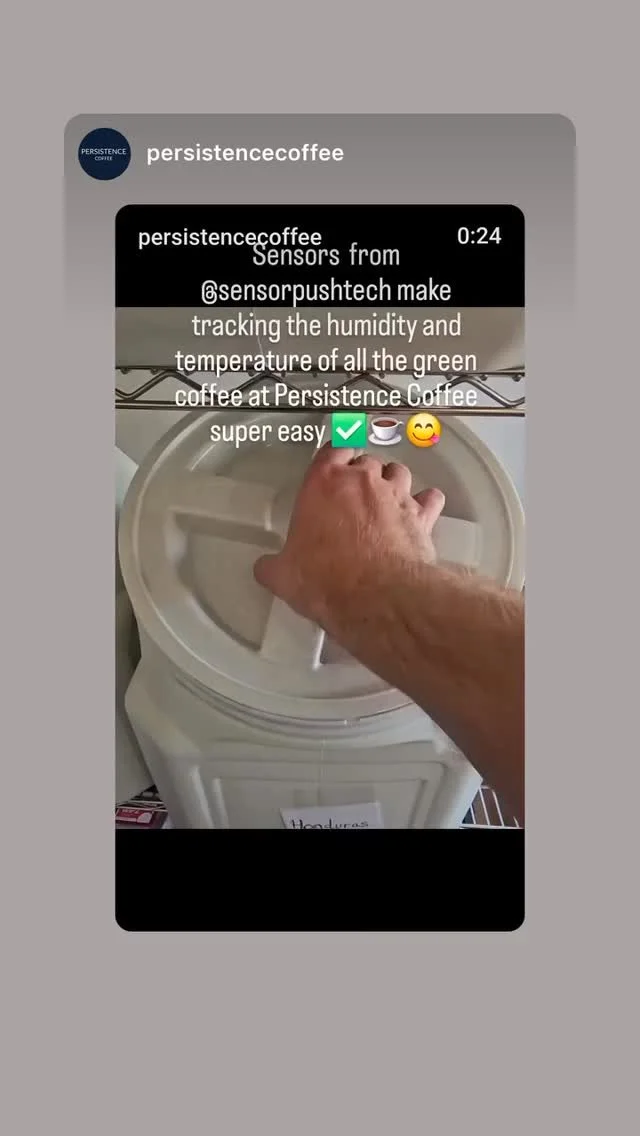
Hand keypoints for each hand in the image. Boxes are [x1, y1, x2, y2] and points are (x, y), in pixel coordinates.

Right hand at [253, 443, 444, 631]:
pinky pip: (429, 498)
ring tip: (385, 500)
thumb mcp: (284, 574)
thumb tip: (267, 570)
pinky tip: (422, 512)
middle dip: (362, 474)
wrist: (375, 596)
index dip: (335, 455)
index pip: (331, 449)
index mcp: (323, 483)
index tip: (334, 460)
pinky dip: (426, 503)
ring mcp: (395, 496)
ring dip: (393, 483)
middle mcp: (362, 481)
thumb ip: (273, 565)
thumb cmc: (330, 578)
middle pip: (366, 461)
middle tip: (354, 493)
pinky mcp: (420, 516)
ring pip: (399, 473)